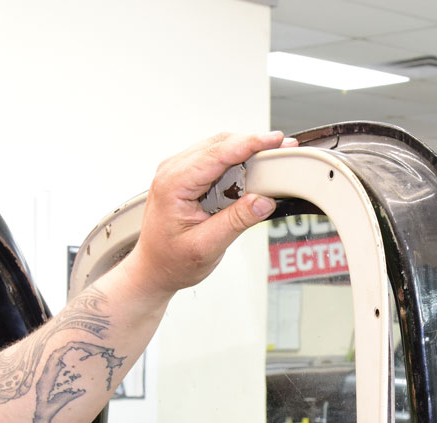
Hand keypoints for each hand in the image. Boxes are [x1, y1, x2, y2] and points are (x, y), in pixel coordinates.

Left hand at [126, 131, 293, 300]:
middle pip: (221, 144)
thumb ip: (236, 222)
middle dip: (254, 144)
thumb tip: (263, 202)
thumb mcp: (206, 247)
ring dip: (247, 153)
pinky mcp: (188, 176)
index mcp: (173, 183)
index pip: (217, 153)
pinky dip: (237, 163)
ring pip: (220, 148)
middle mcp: (173, 170)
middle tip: (283, 150)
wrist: (154, 268)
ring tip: (272, 163)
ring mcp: (180, 170)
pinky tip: (252, 173)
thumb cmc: (171, 260)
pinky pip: (216, 159)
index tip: (275, 140)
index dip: (249, 143)